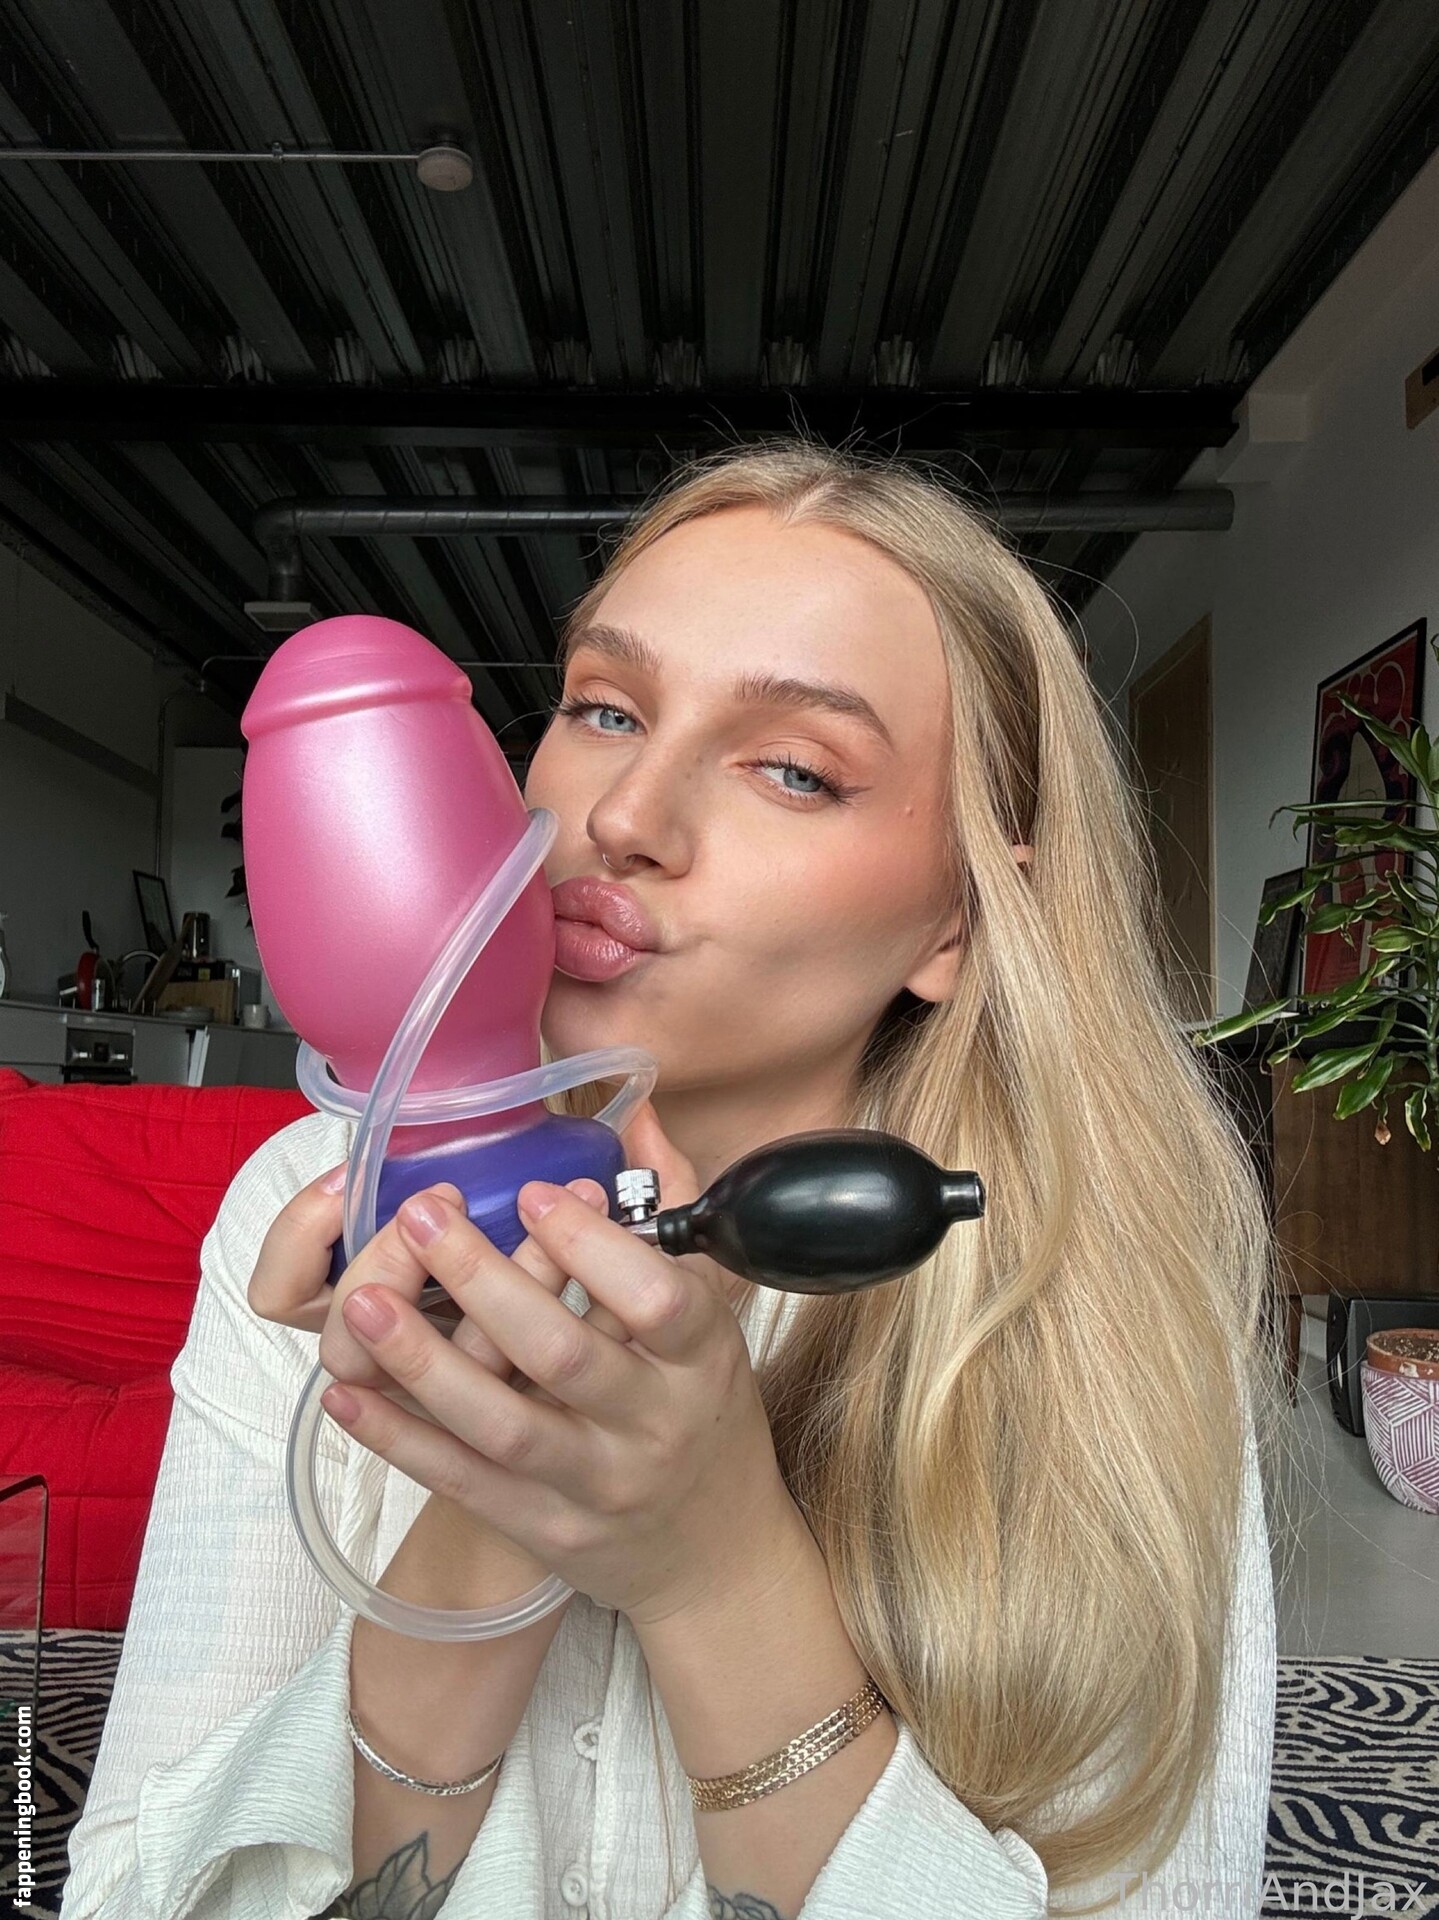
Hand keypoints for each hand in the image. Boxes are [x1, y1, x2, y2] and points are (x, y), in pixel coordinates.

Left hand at [319, 1107, 807, 1627]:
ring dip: (425, 1362)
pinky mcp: (541, 1529)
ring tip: (366, 1299)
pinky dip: (401, 1438)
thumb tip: (640, 1115)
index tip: (534, 1191)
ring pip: (502, 1425)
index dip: (593, 1247)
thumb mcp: (715, 1318)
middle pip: (563, 1355)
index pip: (657, 1300)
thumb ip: (670, 1217)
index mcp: (699, 1361)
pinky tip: (348, 1391)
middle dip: (486, 1283)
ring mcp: (593, 1486)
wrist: (713, 1555)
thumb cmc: (704, 1413)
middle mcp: (649, 1426)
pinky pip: (463, 1482)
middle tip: (421, 1216)